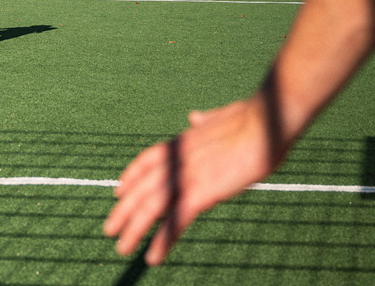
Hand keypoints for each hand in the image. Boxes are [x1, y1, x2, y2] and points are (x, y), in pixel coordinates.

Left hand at [104, 94, 286, 265]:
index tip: (118, 190)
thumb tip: (195, 118)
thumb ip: (206, 121)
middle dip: (123, 210)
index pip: (146, 160)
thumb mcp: (223, 116)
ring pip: (150, 207)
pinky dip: (162, 240)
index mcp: (182, 142)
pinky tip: (153, 257)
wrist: (265, 124)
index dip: (130, 177)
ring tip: (122, 248)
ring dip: (134, 230)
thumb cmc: (253, 119)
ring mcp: (186, 176)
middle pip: (141, 188)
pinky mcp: (201, 192)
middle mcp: (177, 159)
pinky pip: (175, 221)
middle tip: (109, 228)